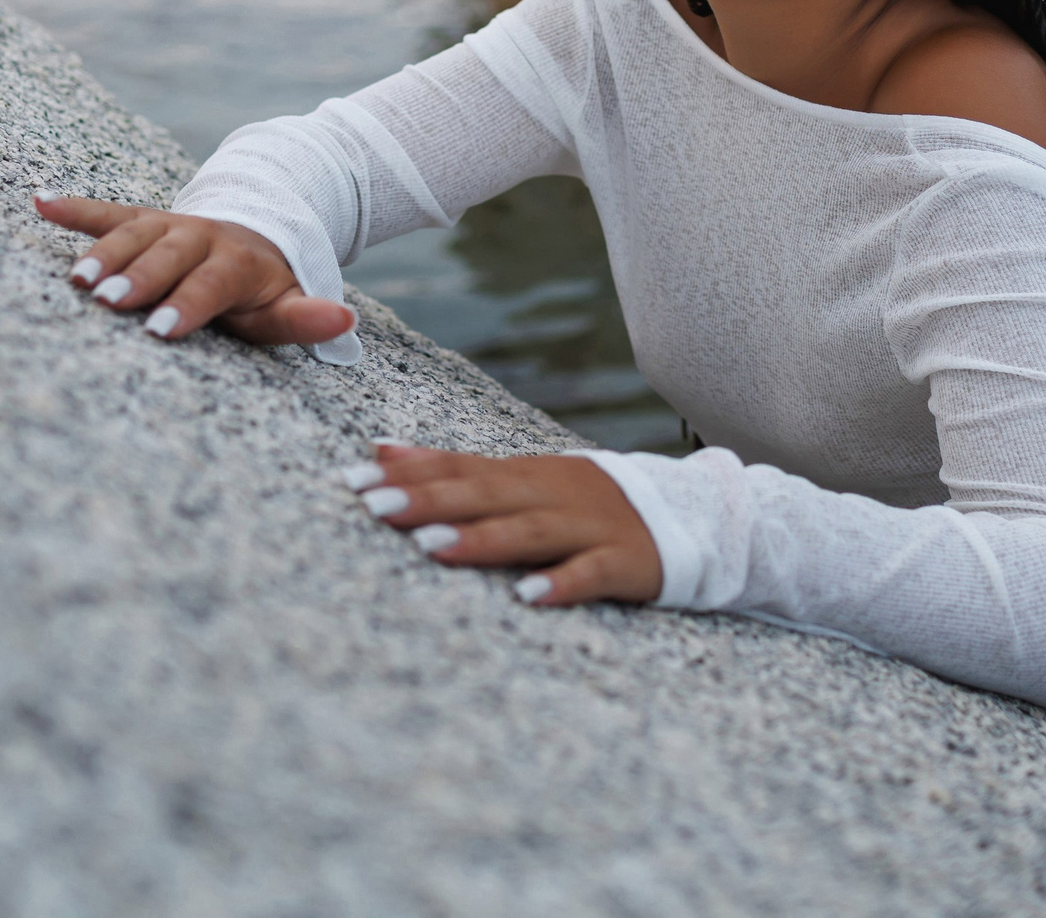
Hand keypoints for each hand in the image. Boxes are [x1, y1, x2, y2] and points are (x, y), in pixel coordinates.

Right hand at [35, 195, 356, 346]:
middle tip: (109, 301)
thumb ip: (307, 318)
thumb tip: (344, 321)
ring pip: (134, 234)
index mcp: (236, 261)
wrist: (254, 229)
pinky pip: (107, 212)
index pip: (211, 283)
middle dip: (140, 277)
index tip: (161, 329)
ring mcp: (167, 224)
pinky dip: (75, 208)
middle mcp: (199, 236)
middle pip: (168, 255)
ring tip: (76, 279)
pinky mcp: (141, 219)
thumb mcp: (286, 305)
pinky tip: (40, 202)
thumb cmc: (263, 287)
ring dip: (103, 252)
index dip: (187, 304)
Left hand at [343, 443, 662, 606]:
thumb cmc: (586, 503)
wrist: (690, 514)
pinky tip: (528, 597)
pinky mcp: (625, 561)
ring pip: (530, 531)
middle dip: (429, 500)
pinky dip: (561, 584)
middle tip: (375, 506)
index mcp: (526, 473)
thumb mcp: (524, 478)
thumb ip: (456, 467)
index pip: (460, 467)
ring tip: (430, 549)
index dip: (409, 472)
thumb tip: (381, 449)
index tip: (355, 478)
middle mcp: (553, 493)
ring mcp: (590, 525)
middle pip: (485, 494)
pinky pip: (591, 574)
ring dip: (480, 539)